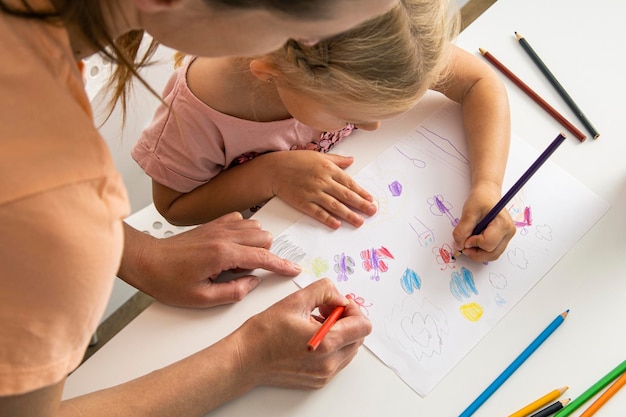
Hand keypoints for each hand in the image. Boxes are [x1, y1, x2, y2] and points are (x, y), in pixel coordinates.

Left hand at [119, 212, 301, 307]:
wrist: (146, 261)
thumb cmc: (167, 280)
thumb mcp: (201, 298)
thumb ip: (233, 292)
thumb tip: (252, 283)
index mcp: (223, 254)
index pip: (263, 257)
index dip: (281, 265)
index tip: (292, 269)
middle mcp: (223, 236)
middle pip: (265, 237)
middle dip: (266, 254)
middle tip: (246, 272)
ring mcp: (218, 227)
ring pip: (255, 227)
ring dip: (255, 243)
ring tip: (237, 262)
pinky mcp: (212, 224)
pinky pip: (240, 220)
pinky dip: (243, 232)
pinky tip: (232, 246)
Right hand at [234, 278, 371, 388]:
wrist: (245, 359)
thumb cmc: (265, 332)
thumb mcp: (295, 301)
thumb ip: (325, 291)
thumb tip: (341, 297)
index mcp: (327, 342)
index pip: (363, 326)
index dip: (353, 310)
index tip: (337, 304)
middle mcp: (329, 363)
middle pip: (358, 338)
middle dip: (346, 320)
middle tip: (324, 311)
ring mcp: (324, 375)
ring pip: (349, 349)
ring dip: (339, 333)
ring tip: (314, 324)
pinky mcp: (318, 381)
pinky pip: (337, 360)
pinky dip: (331, 347)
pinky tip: (310, 338)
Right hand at [269, 151, 376, 228]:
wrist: (274, 170)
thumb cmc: (296, 161)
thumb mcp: (319, 156)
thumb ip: (337, 160)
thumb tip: (352, 160)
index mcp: (328, 169)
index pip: (349, 183)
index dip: (361, 192)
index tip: (370, 199)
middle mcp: (322, 181)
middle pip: (345, 196)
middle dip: (361, 205)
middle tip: (372, 211)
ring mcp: (313, 193)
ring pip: (335, 206)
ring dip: (349, 215)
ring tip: (359, 221)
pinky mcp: (303, 203)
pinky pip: (318, 212)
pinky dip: (328, 219)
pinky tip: (337, 224)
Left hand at [452, 182, 515, 261]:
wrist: (487, 192)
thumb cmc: (480, 198)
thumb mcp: (468, 212)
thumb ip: (463, 230)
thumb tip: (459, 246)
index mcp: (503, 224)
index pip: (488, 244)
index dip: (473, 244)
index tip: (464, 238)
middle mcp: (509, 232)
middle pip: (493, 254)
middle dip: (475, 253)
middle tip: (463, 245)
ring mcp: (507, 236)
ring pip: (493, 255)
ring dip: (478, 253)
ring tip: (468, 242)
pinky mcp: (503, 238)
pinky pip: (492, 251)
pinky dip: (481, 250)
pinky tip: (474, 241)